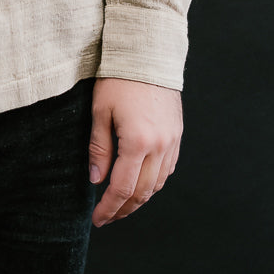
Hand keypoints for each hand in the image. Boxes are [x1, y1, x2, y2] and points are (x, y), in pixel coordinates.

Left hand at [89, 78, 181, 227]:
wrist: (148, 54)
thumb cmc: (119, 79)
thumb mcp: (100, 111)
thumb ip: (99, 148)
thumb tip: (97, 180)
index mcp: (137, 142)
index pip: (122, 188)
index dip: (109, 207)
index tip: (98, 219)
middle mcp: (159, 147)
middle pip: (142, 192)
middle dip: (124, 209)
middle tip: (107, 217)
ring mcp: (172, 142)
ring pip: (157, 184)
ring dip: (139, 199)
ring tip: (121, 204)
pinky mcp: (177, 135)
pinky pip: (167, 169)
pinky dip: (153, 182)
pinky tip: (140, 183)